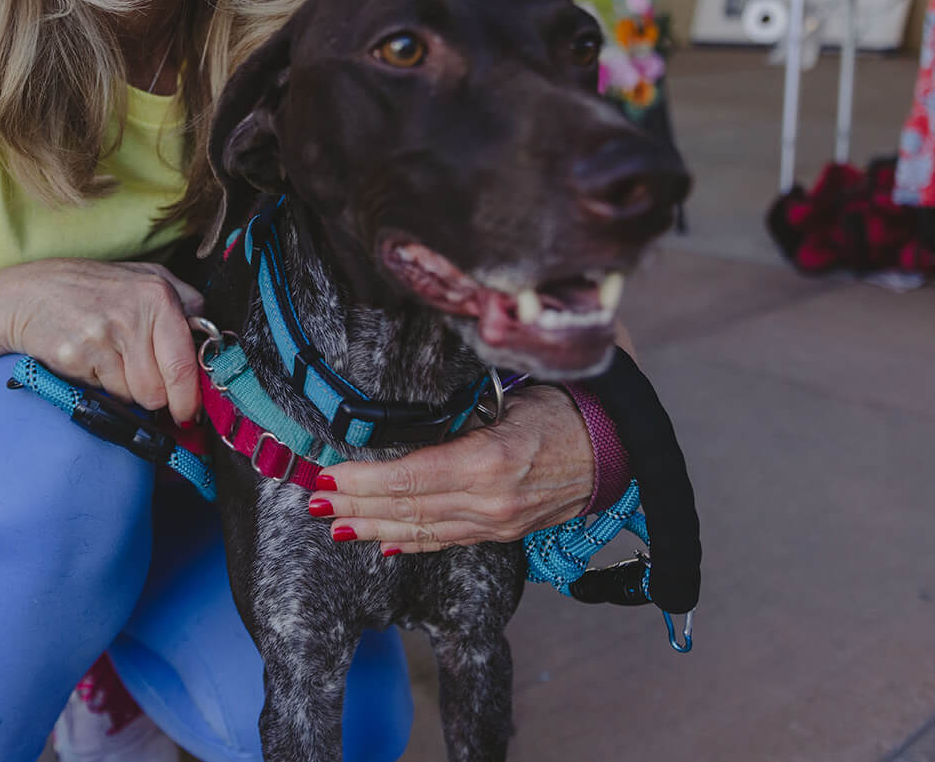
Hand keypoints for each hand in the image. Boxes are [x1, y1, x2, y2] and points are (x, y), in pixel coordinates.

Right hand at [0, 259, 204, 423]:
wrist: (29, 294)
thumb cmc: (92, 289)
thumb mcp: (144, 277)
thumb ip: (184, 302)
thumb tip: (211, 337)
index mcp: (158, 295)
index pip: (185, 364)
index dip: (189, 398)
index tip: (190, 412)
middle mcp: (133, 315)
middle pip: (160, 391)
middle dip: (154, 395)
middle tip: (140, 379)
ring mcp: (102, 337)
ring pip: (133, 397)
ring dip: (126, 390)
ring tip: (111, 361)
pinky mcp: (76, 357)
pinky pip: (105, 394)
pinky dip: (100, 386)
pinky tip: (90, 361)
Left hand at [313, 388, 595, 554]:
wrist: (618, 449)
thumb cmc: (566, 408)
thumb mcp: (514, 393)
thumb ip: (464, 404)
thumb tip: (413, 401)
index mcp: (490, 462)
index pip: (410, 478)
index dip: (364, 481)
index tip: (329, 475)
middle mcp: (490, 502)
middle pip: (408, 508)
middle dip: (357, 505)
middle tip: (316, 501)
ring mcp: (497, 524)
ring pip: (422, 530)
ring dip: (374, 527)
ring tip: (336, 523)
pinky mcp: (503, 533)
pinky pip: (447, 540)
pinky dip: (411, 542)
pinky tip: (382, 542)